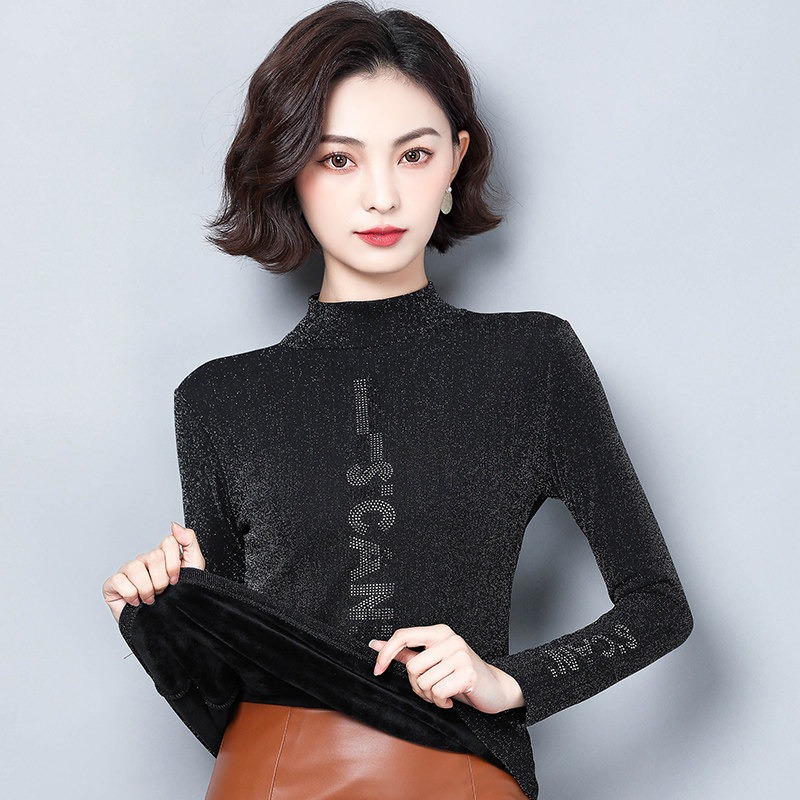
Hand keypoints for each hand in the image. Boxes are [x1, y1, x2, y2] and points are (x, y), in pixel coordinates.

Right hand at [101, 521, 204, 623]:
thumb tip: (175, 525)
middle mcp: (144, 559)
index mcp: (162, 553)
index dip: (175, 564)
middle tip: (163, 590)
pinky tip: (136, 601)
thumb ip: (189, 541)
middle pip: (155, 556)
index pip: (169, 542)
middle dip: (163, 579)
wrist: (168, 625)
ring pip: (136, 567)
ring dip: (148, 589)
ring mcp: (127, 570)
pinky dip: (131, 594)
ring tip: (151, 597)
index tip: (177, 578)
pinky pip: (120, 581)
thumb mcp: (193, 566)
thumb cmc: (179, 596)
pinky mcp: (113, 584)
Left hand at [368, 623, 523, 714]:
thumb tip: (376, 644)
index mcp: (439, 632)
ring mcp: (460, 654)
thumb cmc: (461, 674)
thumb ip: (405, 652)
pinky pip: (438, 692)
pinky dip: (441, 702)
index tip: (378, 670)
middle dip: (417, 686)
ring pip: (423, 682)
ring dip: (430, 696)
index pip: (403, 635)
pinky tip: (451, 699)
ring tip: (444, 693)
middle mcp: (449, 639)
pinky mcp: (467, 673)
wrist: (495, 688)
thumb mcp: (433, 661)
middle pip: (411, 667)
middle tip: (432, 689)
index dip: (386, 653)